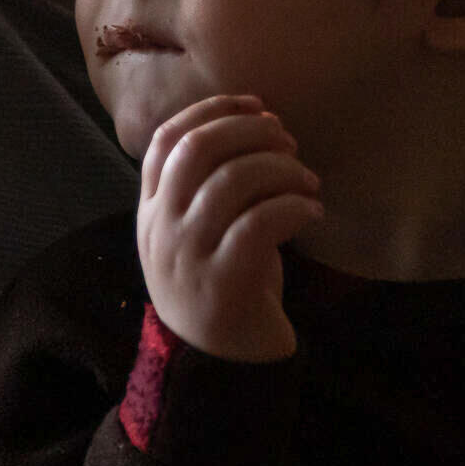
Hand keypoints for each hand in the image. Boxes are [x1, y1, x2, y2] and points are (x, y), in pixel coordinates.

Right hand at [137, 95, 322, 361]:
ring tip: (308, 180)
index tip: (255, 104)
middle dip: (249, 131)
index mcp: (151, 209)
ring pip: (232, 182)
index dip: (210, 110)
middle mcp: (161, 227)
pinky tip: (313, 212)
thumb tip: (259, 119)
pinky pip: (260, 224)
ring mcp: (188, 254)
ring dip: (280, 169)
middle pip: (198, 150)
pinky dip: (294, 207)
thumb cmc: (220, 282)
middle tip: (287, 140)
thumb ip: (208, 182)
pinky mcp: (223, 281)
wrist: (218, 361)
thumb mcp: (199, 230)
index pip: (165, 139)